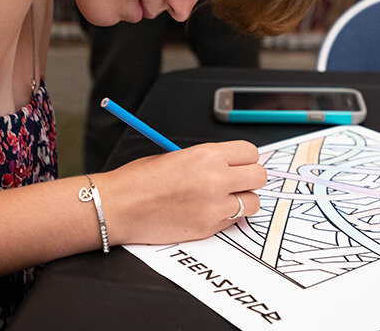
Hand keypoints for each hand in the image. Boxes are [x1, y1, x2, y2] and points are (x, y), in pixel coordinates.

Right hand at [97, 141, 267, 245]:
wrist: (120, 207)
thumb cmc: (140, 180)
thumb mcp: (177, 156)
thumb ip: (207, 160)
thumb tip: (229, 165)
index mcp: (207, 155)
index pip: (250, 152)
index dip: (246, 159)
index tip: (240, 164)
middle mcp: (216, 179)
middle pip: (259, 176)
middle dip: (250, 179)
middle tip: (237, 182)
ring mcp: (215, 205)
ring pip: (254, 202)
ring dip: (243, 201)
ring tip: (224, 200)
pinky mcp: (209, 227)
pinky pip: (234, 221)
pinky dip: (227, 217)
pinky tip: (209, 212)